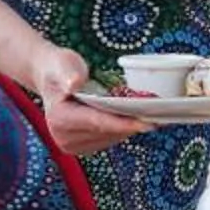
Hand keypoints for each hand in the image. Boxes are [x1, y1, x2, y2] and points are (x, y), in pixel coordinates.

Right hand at [29, 46, 146, 157]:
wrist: (51, 77)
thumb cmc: (59, 67)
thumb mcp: (63, 63)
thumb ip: (69, 73)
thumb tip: (75, 84)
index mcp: (59, 118)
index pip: (98, 122)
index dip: (124, 123)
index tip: (147, 123)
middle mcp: (64, 137)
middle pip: (108, 132)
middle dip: (132, 122)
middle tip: (158, 112)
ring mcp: (73, 145)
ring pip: (112, 137)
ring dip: (129, 125)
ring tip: (146, 111)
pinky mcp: (83, 147)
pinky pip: (110, 138)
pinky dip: (122, 127)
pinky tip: (131, 115)